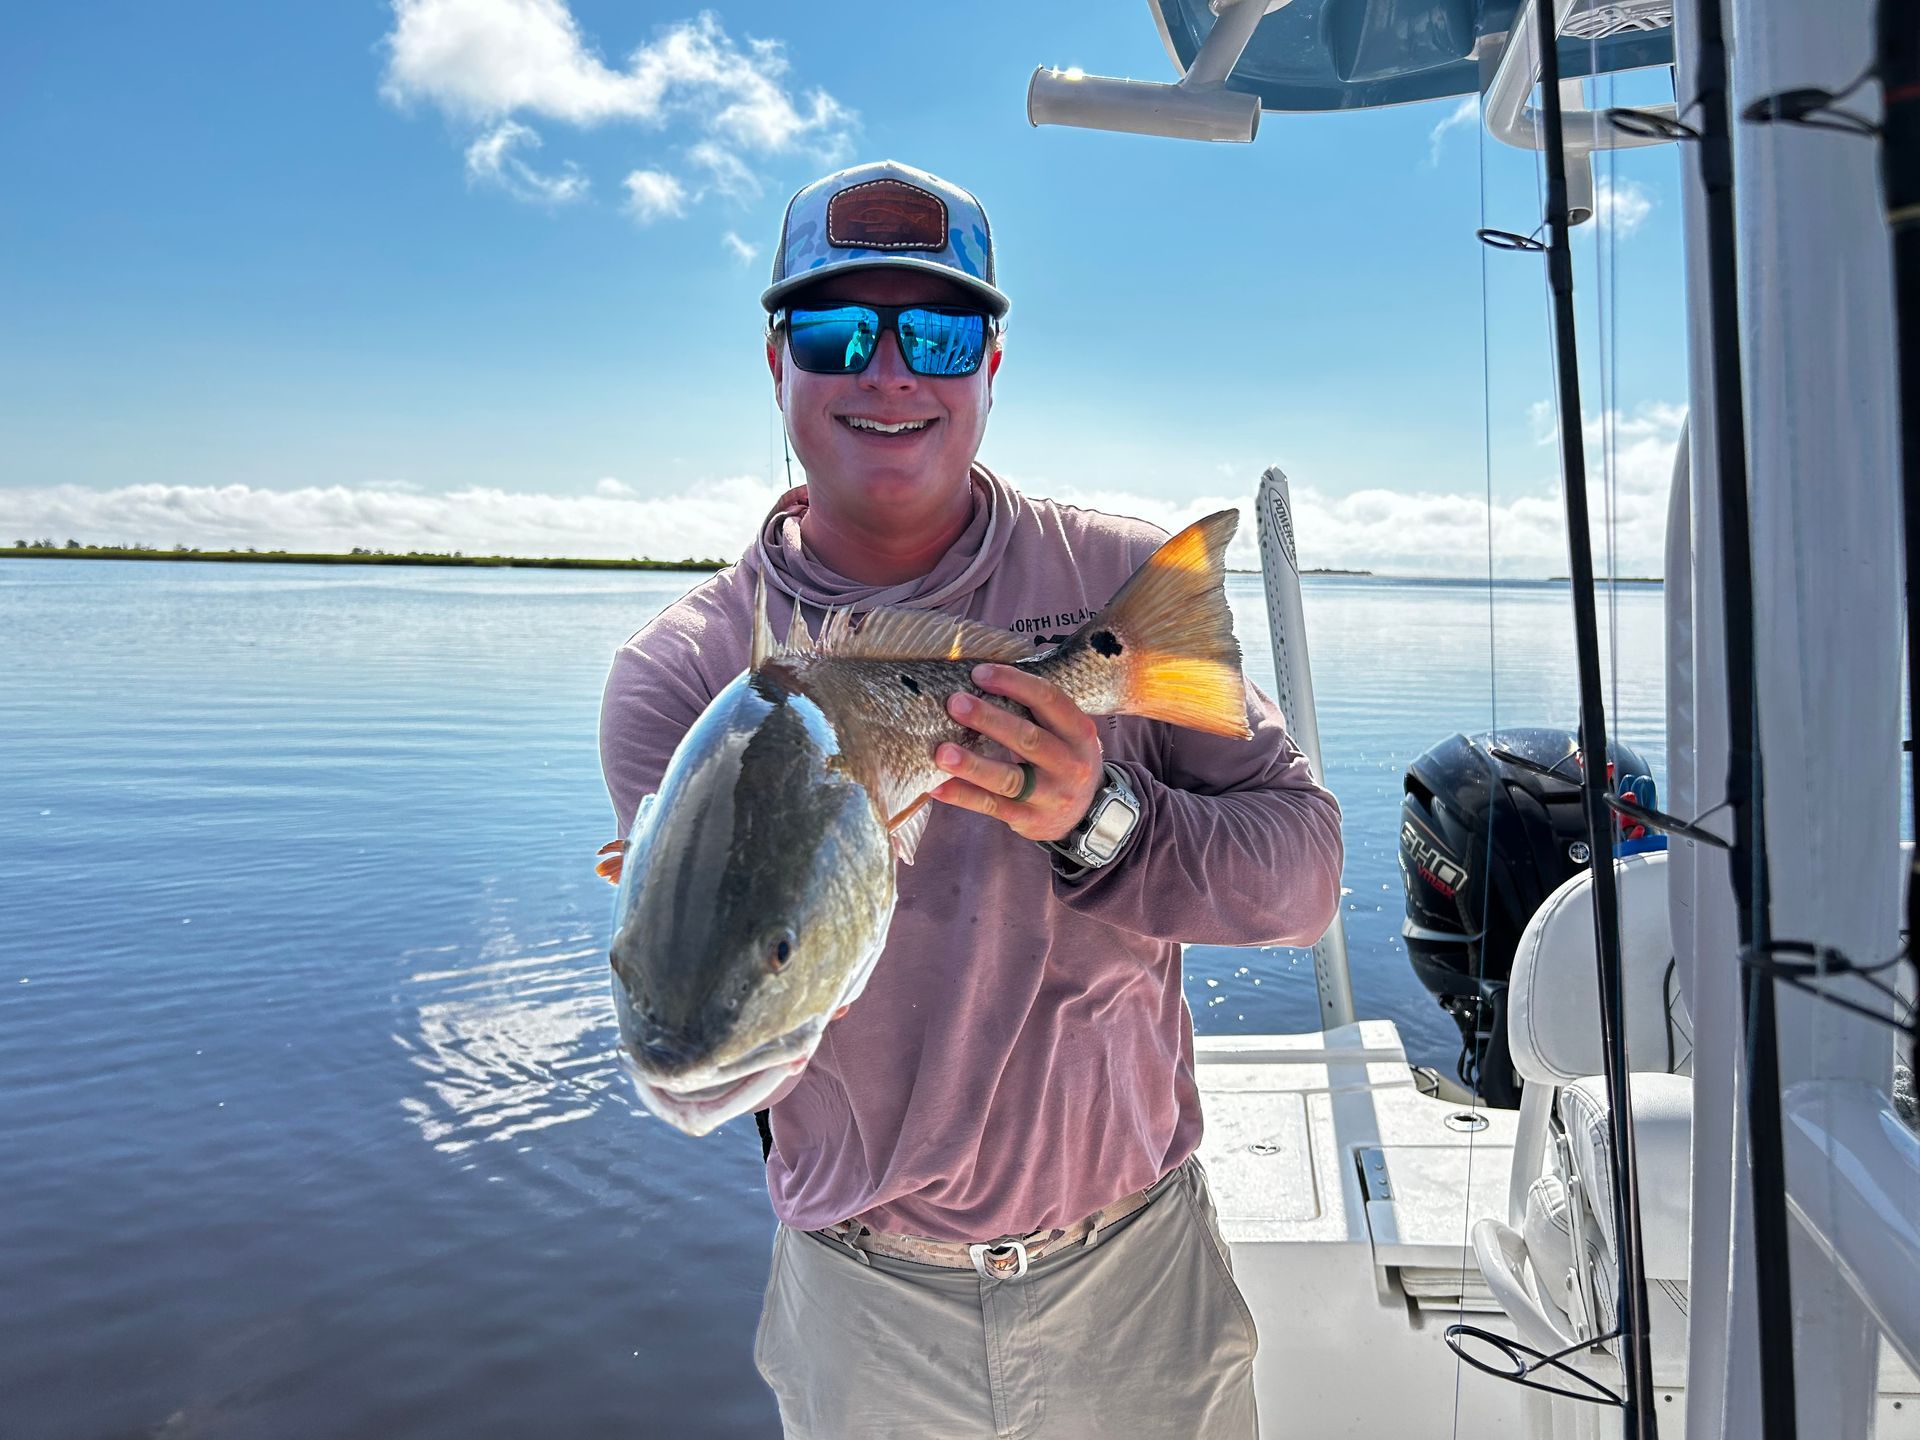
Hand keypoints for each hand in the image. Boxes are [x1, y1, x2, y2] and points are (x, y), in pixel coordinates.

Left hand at [929, 663, 1103, 842]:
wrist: (1088, 812)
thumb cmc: (1064, 758)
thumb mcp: (1067, 733)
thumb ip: (1037, 711)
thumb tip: (980, 680)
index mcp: (1079, 732)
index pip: (1048, 699)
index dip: (1013, 683)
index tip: (978, 674)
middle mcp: (1070, 764)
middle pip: (1027, 739)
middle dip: (988, 720)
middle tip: (954, 704)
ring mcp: (1051, 796)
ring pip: (1008, 779)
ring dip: (972, 764)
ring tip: (941, 753)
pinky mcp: (1030, 820)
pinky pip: (992, 806)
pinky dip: (963, 796)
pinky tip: (937, 786)